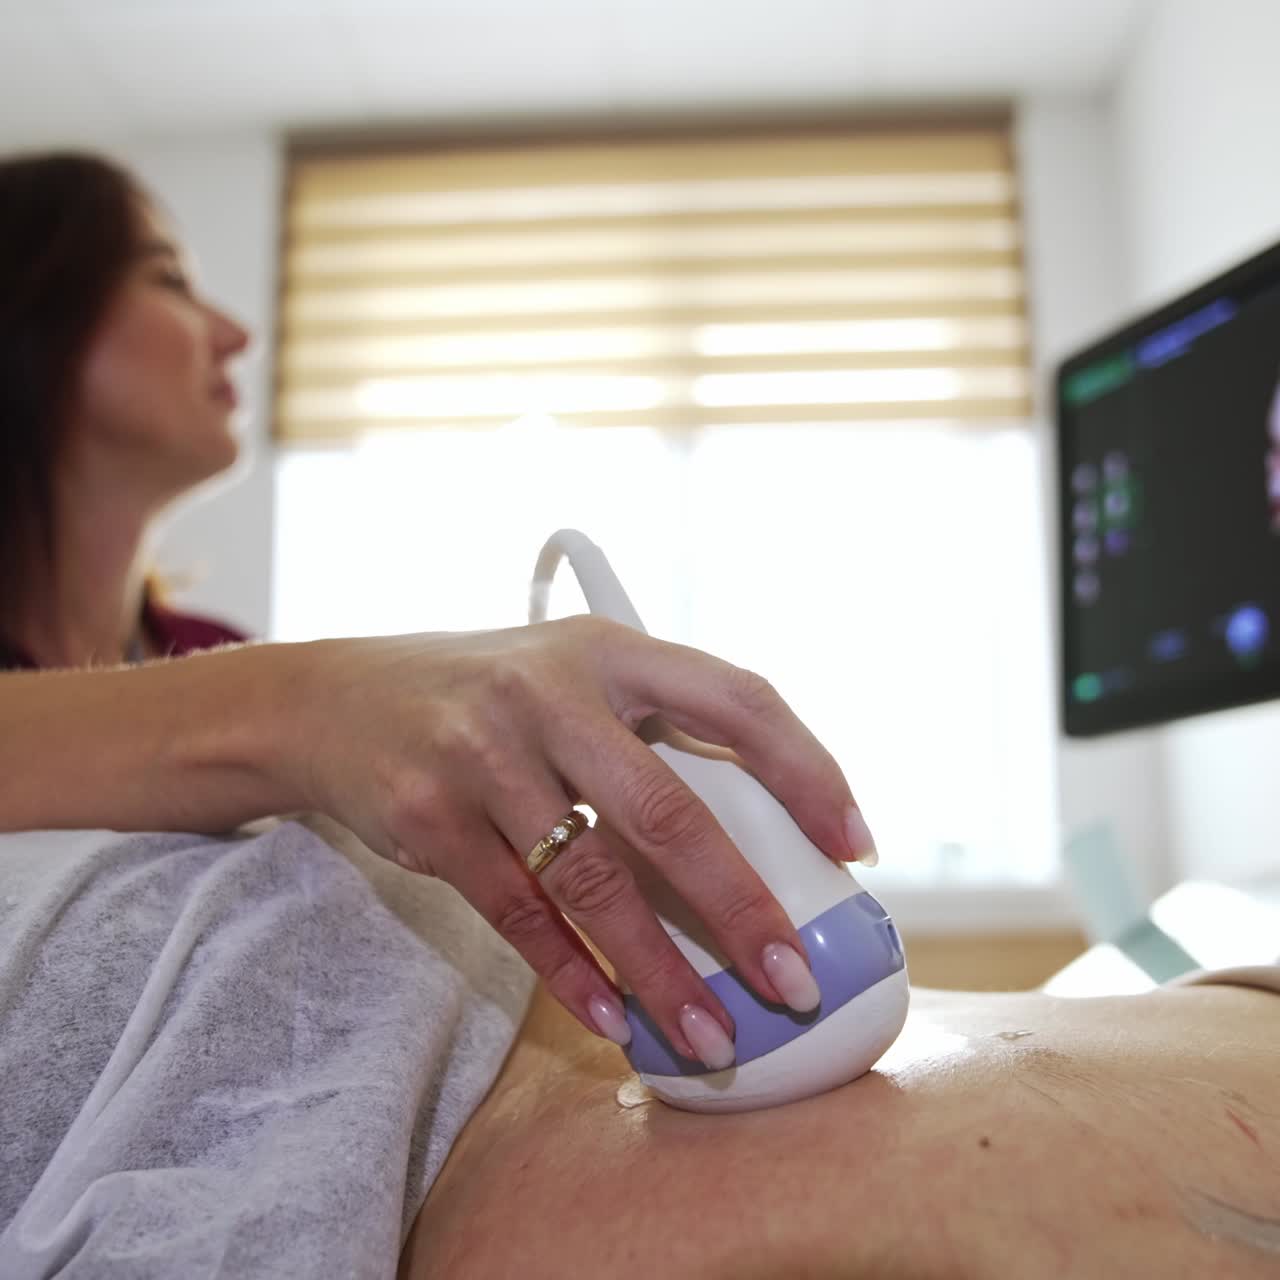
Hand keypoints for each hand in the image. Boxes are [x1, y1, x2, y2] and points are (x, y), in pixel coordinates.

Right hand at [289, 617, 874, 1067]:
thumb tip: (762, 837)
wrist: (334, 696)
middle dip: (740, 905)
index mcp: (610, 650)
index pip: (736, 698)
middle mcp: (550, 692)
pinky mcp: (427, 816)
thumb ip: (652, 732)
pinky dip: (571, 974)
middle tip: (792, 981)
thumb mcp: (571, 677)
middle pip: (668, 810)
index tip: (856, 845)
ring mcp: (482, 753)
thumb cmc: (485, 696)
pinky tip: (611, 1019)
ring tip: (712, 1035)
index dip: (809, 769)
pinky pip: (517, 913)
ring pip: (591, 880)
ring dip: (658, 969)